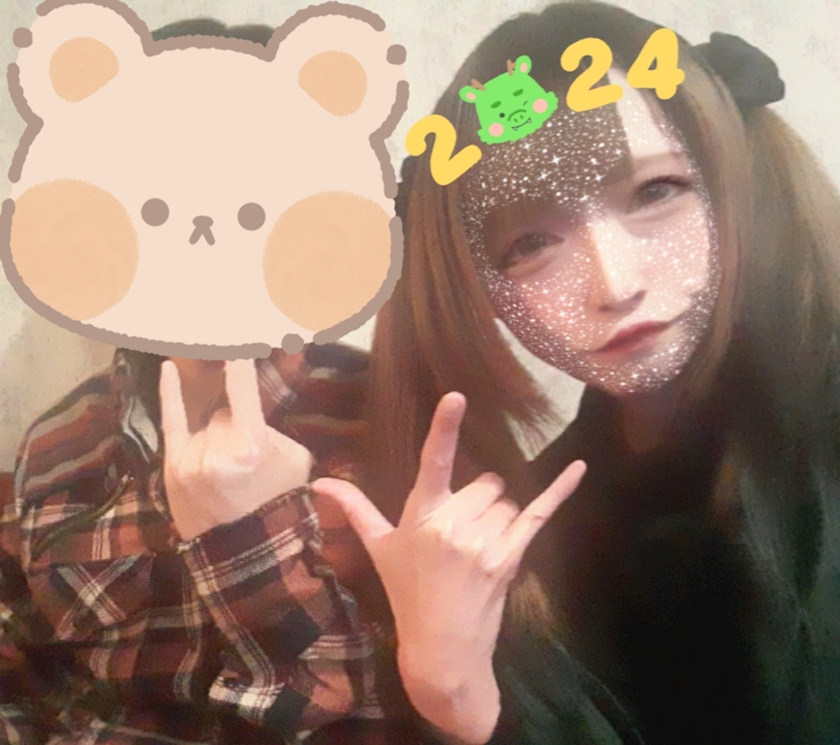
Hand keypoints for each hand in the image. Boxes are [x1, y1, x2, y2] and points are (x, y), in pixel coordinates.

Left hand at [160, 359, 313, 540]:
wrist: (247, 549)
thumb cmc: (279, 502)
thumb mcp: (295, 460)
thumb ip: (274, 427)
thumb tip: (253, 397)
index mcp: (252, 444)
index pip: (242, 386)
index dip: (240, 359)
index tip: (239, 332)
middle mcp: (217, 448)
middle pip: (224, 413)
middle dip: (234, 424)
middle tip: (245, 456)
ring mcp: (191, 459)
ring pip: (205, 424)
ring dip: (216, 435)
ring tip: (227, 470)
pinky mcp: (173, 469)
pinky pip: (172, 422)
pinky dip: (171, 395)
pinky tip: (170, 369)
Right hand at [312, 392, 585, 743]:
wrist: (441, 648)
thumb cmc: (406, 592)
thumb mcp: (379, 549)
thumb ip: (355, 508)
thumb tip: (319, 481)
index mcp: (421, 515)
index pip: (432, 462)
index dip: (444, 427)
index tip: (456, 396)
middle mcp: (453, 524)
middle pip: (485, 482)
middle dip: (479, 500)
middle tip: (463, 535)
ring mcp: (485, 542)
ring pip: (508, 500)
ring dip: (500, 515)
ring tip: (481, 548)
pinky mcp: (511, 557)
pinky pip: (540, 513)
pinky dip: (561, 489)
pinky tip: (579, 466)